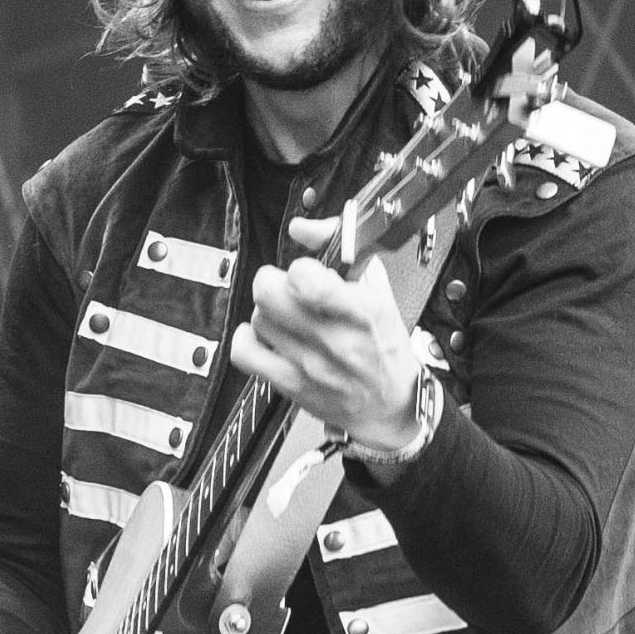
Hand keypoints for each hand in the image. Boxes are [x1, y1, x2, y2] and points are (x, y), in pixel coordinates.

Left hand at [232, 239, 427, 454]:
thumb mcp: (377, 289)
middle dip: (274, 282)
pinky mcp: (291, 386)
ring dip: (267, 312)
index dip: (300, 268)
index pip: (308, 279)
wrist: (389, 405)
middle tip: (287, 289)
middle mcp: (336, 340)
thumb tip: (300, 228)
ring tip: (286, 317)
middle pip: (270, 294)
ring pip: (259, 319)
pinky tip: (265, 336)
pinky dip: (247, 339)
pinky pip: (245, 353)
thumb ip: (341, 248)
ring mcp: (310, 366)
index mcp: (363, 311)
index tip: (308, 273)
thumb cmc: (383, 344)